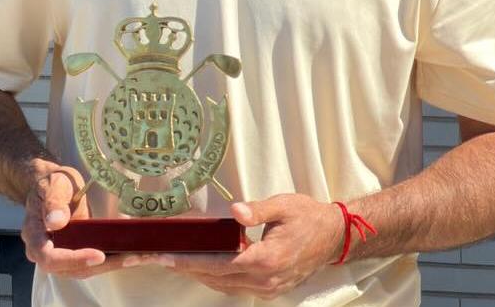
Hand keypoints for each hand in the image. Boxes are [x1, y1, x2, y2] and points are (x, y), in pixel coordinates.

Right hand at [20, 160, 140, 279]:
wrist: (51, 186)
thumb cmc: (51, 183)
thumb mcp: (53, 185)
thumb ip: (53, 201)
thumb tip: (55, 221)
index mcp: (34, 235)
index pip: (50, 257)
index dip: (74, 259)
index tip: (98, 255)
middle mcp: (45, 251)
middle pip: (72, 269)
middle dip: (104, 266)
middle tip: (132, 257)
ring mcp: (61, 256)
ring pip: (86, 270)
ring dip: (114, 265)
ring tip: (141, 257)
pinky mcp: (76, 254)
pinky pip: (93, 263)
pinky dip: (114, 261)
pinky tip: (136, 255)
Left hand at [127, 194, 343, 298]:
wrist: (335, 236)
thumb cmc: (309, 217)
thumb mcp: (284, 205)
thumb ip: (257, 210)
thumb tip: (234, 210)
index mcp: (268, 259)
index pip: (220, 264)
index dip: (190, 262)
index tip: (166, 257)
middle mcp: (266, 279)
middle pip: (217, 278)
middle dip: (187, 268)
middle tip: (159, 258)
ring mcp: (269, 288)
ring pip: (225, 286)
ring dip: (200, 274)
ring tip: (175, 260)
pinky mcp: (270, 289)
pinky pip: (236, 287)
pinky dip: (217, 278)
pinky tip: (204, 266)